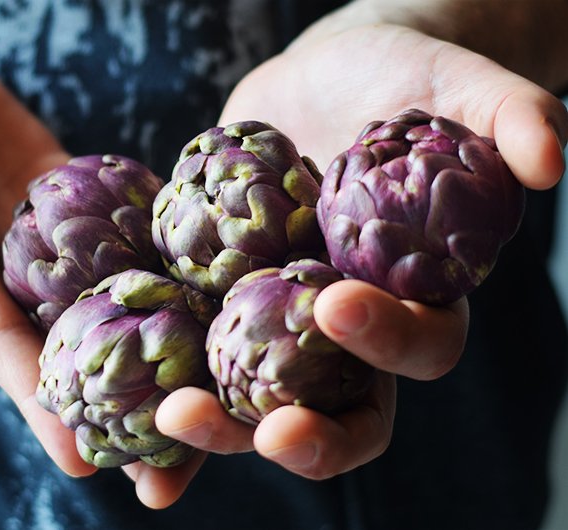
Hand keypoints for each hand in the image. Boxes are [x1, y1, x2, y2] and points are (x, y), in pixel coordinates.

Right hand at [0, 9, 228, 506]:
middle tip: (171, 466)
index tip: (83, 462)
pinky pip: (124, 225)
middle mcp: (10, 263)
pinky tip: (215, 284)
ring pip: (108, 294)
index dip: (39, 404)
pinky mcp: (75, 192)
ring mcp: (50, 232)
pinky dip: (162, 254)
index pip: (0, 346)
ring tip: (213, 392)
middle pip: (71, 345)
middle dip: (116, 407)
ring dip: (158, 343)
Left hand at [144, 23, 567, 507]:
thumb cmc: (403, 82)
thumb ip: (509, 119)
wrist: (327, 80)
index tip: (337, 304)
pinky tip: (125, 424)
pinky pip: (196, 362)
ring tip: (172, 421)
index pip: (419, 348)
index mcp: (416, 297)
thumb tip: (555, 159)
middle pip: (334, 407)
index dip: (388, 343)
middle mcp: (348, 329)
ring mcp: (281, 322)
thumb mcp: (458, 88)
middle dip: (298, 431)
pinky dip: (163, 396)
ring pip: (257, 403)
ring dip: (217, 428)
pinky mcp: (225, 303)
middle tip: (253, 427)